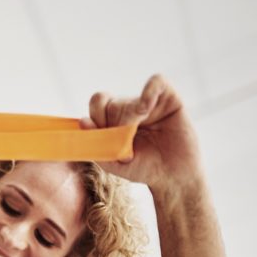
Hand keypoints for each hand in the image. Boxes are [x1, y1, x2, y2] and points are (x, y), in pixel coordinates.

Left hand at [82, 74, 202, 189]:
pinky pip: (157, 81)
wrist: (173, 175)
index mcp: (112, 121)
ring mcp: (148, 102)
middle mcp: (128, 109)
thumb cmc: (143, 168)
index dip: (96, 116)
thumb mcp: (114, 164)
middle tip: (125, 139)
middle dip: (114, 123)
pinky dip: (150, 90)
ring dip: (130, 115)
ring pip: (129, 99)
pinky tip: (147, 108)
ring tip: (138, 128)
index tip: (103, 132)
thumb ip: (96, 146)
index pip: (96, 104)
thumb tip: (83, 121)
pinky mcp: (169, 99)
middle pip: (109, 102)